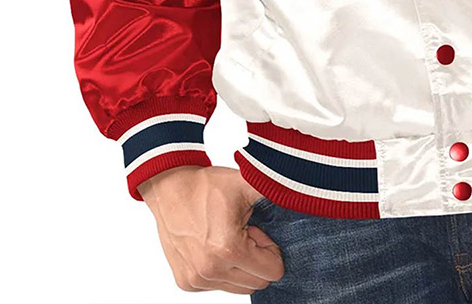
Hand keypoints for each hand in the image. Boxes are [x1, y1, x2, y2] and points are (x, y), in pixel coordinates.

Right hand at [138, 165, 284, 294]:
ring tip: (229, 236)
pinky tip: (215, 244)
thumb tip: (302, 189)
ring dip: (241, 265)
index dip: (270, 248)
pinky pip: (219, 286)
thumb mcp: (246, 183)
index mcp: (228, 250)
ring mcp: (196, 280)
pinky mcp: (185, 282)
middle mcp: (210, 271)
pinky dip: (224, 269)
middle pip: (257, 283)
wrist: (170, 188)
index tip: (256, 229)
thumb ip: (275, 188)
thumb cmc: (207, 186)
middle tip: (244, 231)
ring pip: (239, 288)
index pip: (273, 272)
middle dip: (257, 258)